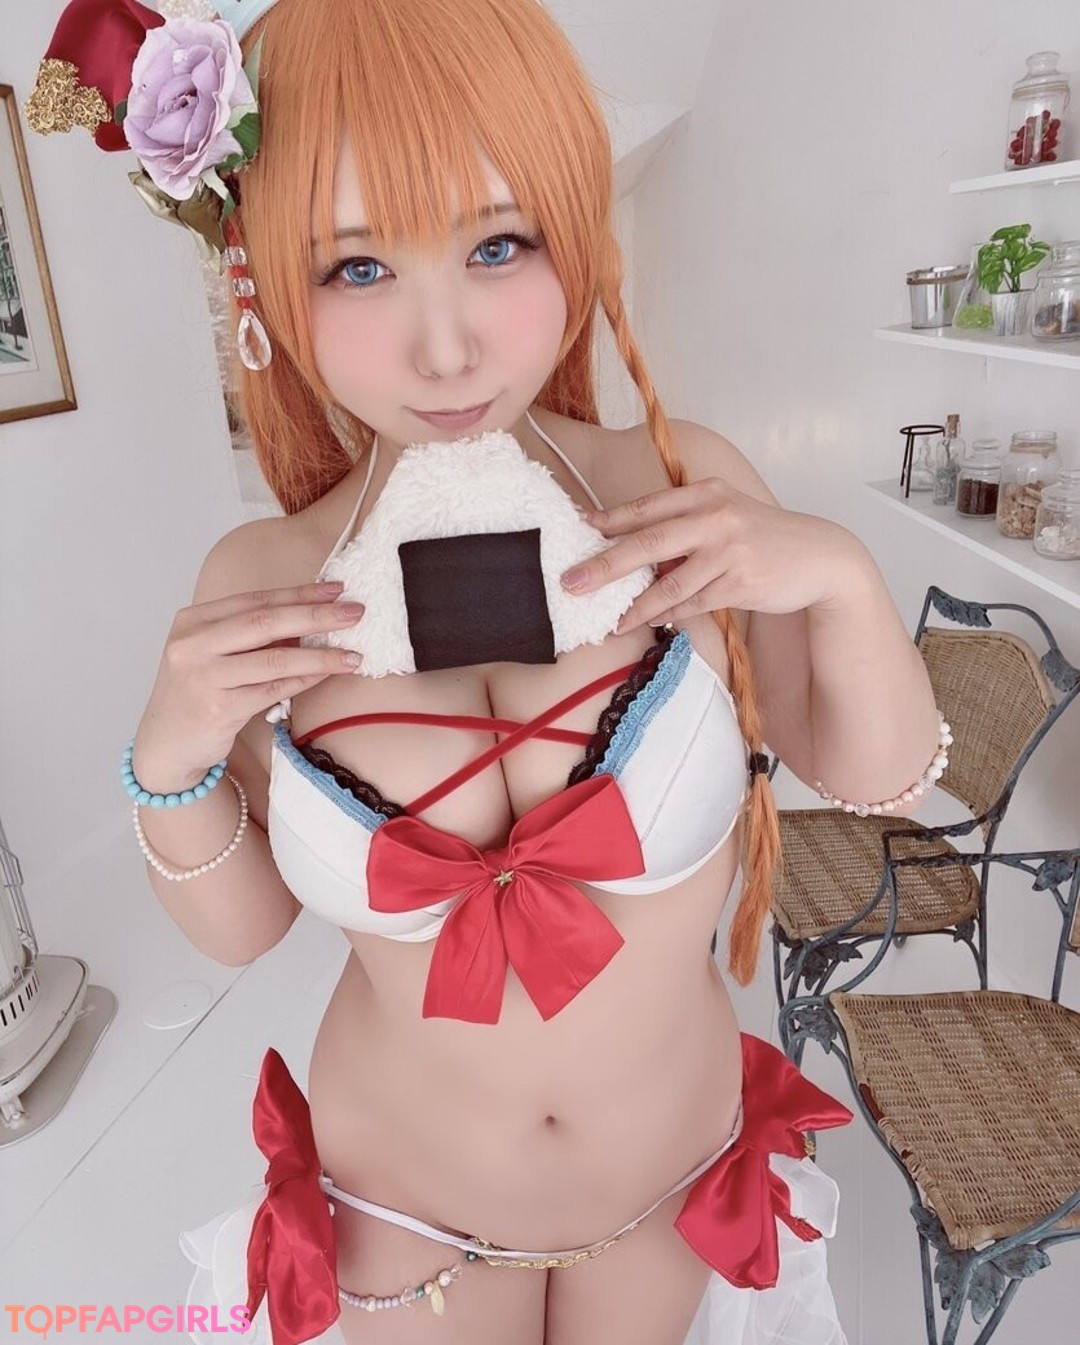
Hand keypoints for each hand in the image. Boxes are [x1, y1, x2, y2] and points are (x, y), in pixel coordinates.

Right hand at [132, 582, 364, 789]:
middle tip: (355, 613)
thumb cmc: (198, 692)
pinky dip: (304, 680)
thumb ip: (252, 635)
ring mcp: (203, 677)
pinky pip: (273, 690)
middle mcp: (193, 644)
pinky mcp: (218, 709)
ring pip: (274, 659)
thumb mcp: (215, 653)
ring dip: (320, 655)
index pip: (256, 600)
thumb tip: (314, 616)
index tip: (337, 590)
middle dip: (316, 616)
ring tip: (353, 654)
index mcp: (193, 620)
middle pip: (265, 623)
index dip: (300, 594)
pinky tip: (327, 674)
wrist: (166, 744)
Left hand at [560, 478, 865, 632]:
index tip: (579, 529)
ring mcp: (728, 550)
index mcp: (705, 493)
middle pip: (648, 542)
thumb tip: (635, 553)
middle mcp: (715, 516)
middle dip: (605, 564)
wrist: (820, 557)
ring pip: (669, 583)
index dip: (610, 519)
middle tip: (572, 582)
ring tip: (610, 620)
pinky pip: (693, 604)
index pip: (648, 506)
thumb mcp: (725, 516)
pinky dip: (668, 615)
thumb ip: (684, 527)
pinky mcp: (740, 582)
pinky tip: (649, 622)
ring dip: (635, 605)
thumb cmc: (763, 537)